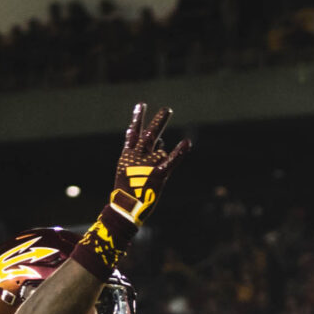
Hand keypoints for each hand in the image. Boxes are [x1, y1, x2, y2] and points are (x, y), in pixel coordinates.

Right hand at [109, 102, 189, 226]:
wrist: (125, 208)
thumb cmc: (127, 193)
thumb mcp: (128, 172)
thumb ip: (142, 156)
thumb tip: (159, 143)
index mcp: (127, 155)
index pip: (133, 134)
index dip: (137, 119)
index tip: (141, 105)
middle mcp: (137, 156)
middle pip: (148, 133)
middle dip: (158, 121)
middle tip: (167, 110)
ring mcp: (148, 164)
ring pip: (158, 146)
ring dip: (160, 142)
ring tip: (162, 129)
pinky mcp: (158, 174)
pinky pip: (171, 160)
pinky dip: (180, 152)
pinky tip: (187, 142)